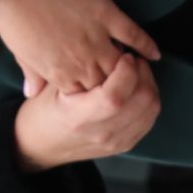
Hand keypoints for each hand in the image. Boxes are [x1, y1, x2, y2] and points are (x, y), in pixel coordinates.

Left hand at [0, 0, 159, 97]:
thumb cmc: (13, 14)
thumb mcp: (20, 51)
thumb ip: (32, 74)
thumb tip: (31, 93)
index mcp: (59, 74)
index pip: (85, 96)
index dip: (94, 95)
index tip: (99, 91)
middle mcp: (81, 62)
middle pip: (108, 84)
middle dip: (116, 85)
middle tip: (125, 83)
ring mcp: (96, 38)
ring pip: (123, 64)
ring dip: (131, 68)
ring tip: (138, 70)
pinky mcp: (107, 15)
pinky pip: (133, 34)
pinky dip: (146, 44)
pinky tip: (155, 53)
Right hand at [12, 51, 161, 170]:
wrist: (42, 145)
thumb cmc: (43, 112)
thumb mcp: (52, 85)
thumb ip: (82, 67)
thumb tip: (114, 47)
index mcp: (79, 118)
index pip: (116, 96)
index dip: (127, 71)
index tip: (123, 56)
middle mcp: (101, 133)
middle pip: (142, 100)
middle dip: (143, 73)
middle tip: (131, 60)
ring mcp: (116, 141)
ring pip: (151, 108)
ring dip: (149, 84)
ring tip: (135, 72)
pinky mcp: (125, 144)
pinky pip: (150, 118)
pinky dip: (149, 98)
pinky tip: (137, 87)